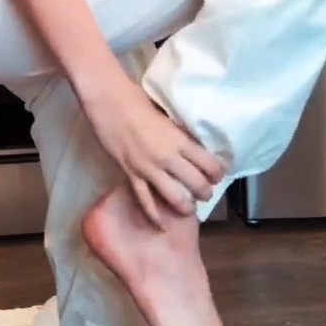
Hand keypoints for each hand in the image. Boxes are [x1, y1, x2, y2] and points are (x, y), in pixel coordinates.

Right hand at [80, 75, 225, 229]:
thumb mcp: (166, 114)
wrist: (107, 100)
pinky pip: (145, 202)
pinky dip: (155, 217)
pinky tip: (162, 226)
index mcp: (179, 139)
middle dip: (205, 192)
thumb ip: (178, 134)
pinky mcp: (131, 174)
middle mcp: (168, 157)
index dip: (217, 173)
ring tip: (188, 207)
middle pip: (197, 185)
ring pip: (176, 198)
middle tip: (203, 192)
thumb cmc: (136, 99)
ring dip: (186, 206)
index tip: (217, 174)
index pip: (209, 164)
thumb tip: (191, 145)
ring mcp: (148, 168)